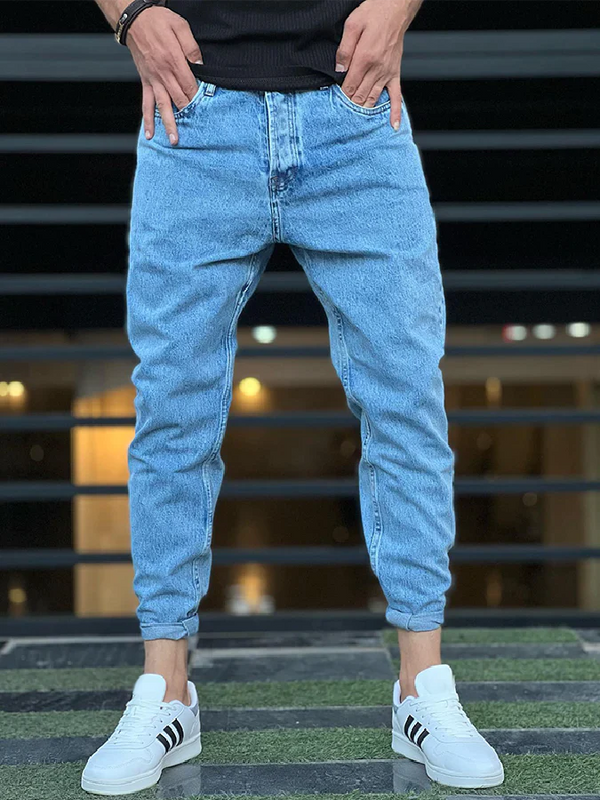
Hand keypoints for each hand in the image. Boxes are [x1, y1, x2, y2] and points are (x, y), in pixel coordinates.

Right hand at [127, 6, 202, 144]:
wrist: (134, 20)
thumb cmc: (157, 21)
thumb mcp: (179, 26)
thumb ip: (191, 46)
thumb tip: (200, 63)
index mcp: (173, 61)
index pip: (189, 85)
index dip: (197, 98)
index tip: (204, 108)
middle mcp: (163, 74)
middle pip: (178, 99)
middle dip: (187, 116)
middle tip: (196, 133)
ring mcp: (153, 80)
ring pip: (162, 106)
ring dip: (168, 124)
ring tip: (174, 140)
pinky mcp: (146, 82)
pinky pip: (146, 104)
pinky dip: (147, 119)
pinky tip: (150, 134)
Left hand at [336, 0, 420, 128]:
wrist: (396, 8)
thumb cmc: (375, 13)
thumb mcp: (352, 25)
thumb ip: (344, 50)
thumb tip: (339, 70)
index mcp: (364, 58)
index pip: (349, 86)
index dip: (341, 98)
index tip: (334, 106)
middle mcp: (377, 69)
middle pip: (360, 96)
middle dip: (350, 108)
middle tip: (341, 118)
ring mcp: (387, 73)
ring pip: (373, 99)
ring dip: (364, 112)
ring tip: (356, 125)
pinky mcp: (395, 73)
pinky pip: (396, 96)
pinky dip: (395, 112)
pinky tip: (393, 125)